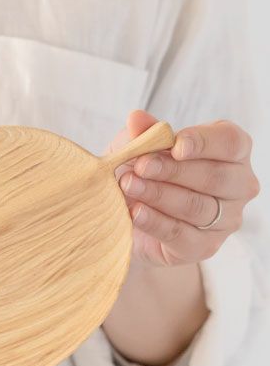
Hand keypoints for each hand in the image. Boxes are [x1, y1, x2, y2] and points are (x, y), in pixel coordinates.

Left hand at [108, 110, 260, 266]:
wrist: (132, 221)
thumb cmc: (145, 175)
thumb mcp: (140, 149)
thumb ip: (143, 134)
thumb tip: (136, 118)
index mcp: (231, 151)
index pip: (229, 142)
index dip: (204, 143)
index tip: (175, 145)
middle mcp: (238, 184)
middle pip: (213, 176)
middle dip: (172, 171)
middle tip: (139, 167)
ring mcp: (226, 219)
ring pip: (196, 206)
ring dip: (159, 195)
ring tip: (127, 186)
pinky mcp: (205, 247)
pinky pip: (181, 234)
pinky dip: (155, 222)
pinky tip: (135, 213)